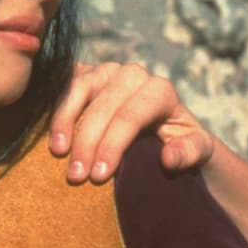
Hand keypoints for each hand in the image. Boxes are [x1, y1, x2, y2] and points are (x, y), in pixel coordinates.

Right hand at [49, 62, 215, 183]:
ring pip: (81, 87)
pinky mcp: (87, 74)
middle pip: (104, 105)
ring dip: (65, 120)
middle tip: (76, 176)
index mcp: (160, 90)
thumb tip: (168, 158)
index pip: (131, 115)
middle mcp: (134, 75)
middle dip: (87, 142)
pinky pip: (66, 83)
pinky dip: (56, 107)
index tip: (98, 177)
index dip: (113, 145)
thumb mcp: (198, 151)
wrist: (164, 129)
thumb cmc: (181, 142)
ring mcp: (108, 71)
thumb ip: (191, 152)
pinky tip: (49, 133)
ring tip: (58, 153)